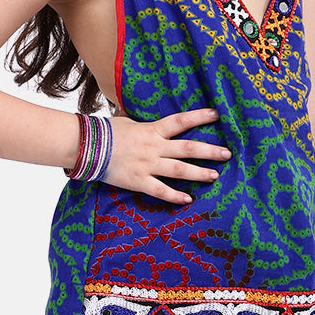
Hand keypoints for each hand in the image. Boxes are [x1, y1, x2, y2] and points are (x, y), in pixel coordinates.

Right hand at [102, 106, 229, 204]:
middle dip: (210, 151)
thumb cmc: (105, 132)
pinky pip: (161, 191)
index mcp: (152, 130)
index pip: (181, 121)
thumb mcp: (126, 121)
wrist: (86, 146)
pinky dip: (175, 196)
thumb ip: (141, 122)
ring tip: (215, 176)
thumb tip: (143, 115)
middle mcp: (154, 147)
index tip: (217, 115)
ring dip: (199, 173)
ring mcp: (148, 165)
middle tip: (227, 154)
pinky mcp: (139, 181)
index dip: (199, 117)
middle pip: (188, 148)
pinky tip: (188, 200)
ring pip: (179, 170)